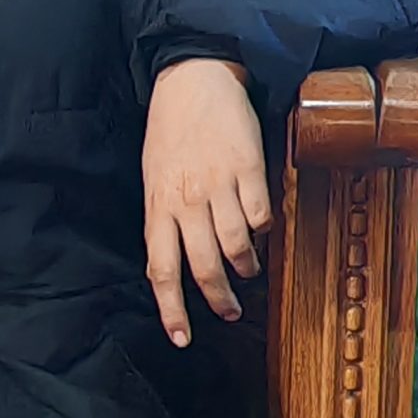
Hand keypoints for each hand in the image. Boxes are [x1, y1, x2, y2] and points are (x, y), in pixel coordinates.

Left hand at [141, 57, 270, 345]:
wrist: (196, 79)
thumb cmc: (171, 129)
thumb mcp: (154, 176)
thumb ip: (164, 217)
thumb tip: (176, 258)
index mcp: (159, 205)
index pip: (161, 270)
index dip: (172, 309)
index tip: (181, 338)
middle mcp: (187, 200)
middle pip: (204, 267)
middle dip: (218, 299)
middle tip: (228, 311)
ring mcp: (220, 185)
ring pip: (237, 246)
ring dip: (245, 266)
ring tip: (248, 270)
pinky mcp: (249, 169)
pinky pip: (261, 215)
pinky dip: (263, 230)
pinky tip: (261, 229)